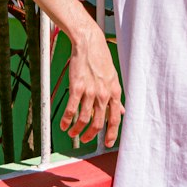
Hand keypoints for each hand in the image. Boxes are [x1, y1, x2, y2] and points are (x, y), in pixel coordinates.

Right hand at [61, 23, 123, 145]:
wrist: (89, 43)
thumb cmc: (101, 60)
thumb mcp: (113, 78)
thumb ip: (116, 97)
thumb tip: (122, 111)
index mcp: (114, 92)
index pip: (115, 119)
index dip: (111, 134)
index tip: (107, 143)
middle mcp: (104, 94)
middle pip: (98, 123)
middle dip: (90, 135)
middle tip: (84, 139)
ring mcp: (90, 92)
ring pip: (84, 120)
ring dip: (77, 131)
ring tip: (72, 133)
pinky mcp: (77, 88)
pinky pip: (71, 110)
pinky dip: (66, 121)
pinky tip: (63, 126)